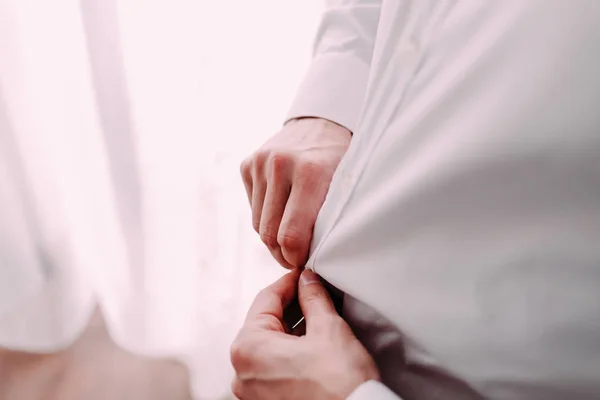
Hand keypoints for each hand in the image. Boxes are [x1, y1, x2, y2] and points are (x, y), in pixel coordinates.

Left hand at [230, 269, 379, 399]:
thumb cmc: (340, 383)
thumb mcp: (328, 329)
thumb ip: (313, 298)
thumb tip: (307, 281)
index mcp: (248, 348)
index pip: (266, 299)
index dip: (289, 282)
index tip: (304, 273)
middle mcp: (241, 371)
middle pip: (266, 323)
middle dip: (292, 306)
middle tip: (315, 292)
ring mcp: (252, 391)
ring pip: (271, 345)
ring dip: (293, 329)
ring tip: (319, 315)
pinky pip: (274, 366)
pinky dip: (291, 351)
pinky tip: (313, 342)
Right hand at [241, 118, 351, 268]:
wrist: (323, 123)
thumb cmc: (341, 162)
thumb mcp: (347, 187)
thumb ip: (330, 221)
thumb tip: (313, 261)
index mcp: (310, 171)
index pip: (291, 234)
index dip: (295, 258)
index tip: (304, 264)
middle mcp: (279, 164)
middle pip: (269, 233)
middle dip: (282, 254)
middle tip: (296, 260)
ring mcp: (259, 162)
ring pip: (258, 224)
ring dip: (272, 239)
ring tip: (290, 241)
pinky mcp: (247, 164)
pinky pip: (252, 209)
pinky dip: (265, 218)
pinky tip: (282, 214)